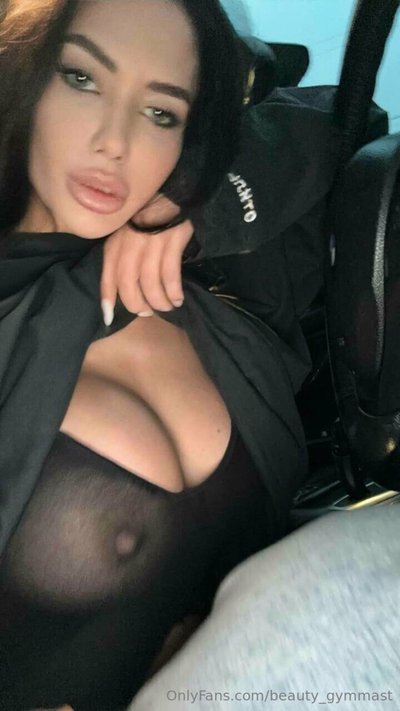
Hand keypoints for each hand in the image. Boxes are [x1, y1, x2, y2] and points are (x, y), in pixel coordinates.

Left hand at [100, 195, 193, 324]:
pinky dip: (173, 291)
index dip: (108, 299)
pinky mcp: (171, 239)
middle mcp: (129, 242)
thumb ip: (124, 255)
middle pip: (128, 284)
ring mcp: (150, 240)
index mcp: (116, 242)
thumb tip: (126, 288)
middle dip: (137, 304)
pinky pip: (170, 274)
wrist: (175, 191)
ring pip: (149, 282)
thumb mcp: (129, 233)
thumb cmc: (151, 217)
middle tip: (148, 311)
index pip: (108, 275)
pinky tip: (178, 298)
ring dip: (158, 301)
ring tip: (167, 306)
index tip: (108, 318)